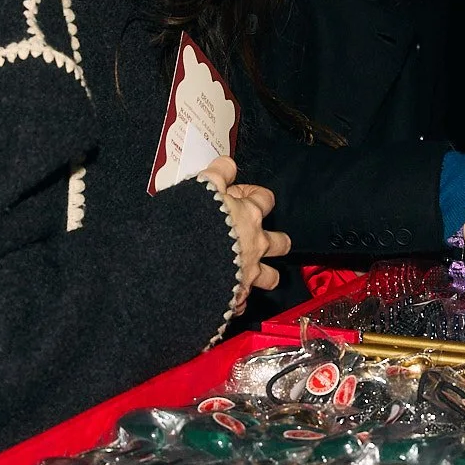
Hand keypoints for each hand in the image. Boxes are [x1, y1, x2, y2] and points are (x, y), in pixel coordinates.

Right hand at [198, 158, 288, 312]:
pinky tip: (228, 298)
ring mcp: (250, 273)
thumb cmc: (194, 222)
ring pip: (271, 277)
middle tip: (260, 238)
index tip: (239, 196)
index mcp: (249, 216)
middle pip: (282, 242)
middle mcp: (256, 245)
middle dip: (275, 240)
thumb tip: (229, 163)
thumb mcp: (203, 187)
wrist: (183, 263)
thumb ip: (218, 173)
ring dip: (265, 274)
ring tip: (253, 273)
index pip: (266, 199)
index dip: (255, 195)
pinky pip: (243, 302)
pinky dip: (237, 300)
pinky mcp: (236, 296)